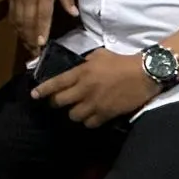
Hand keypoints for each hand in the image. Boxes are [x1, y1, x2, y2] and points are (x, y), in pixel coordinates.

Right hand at [8, 0, 77, 51]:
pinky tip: (18, 32)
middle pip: (29, 21)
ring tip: (27, 46)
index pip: (43, 15)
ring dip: (22, 34)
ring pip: (19, 19)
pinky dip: (14, 24)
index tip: (41, 43)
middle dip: (31, 38)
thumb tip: (74, 14)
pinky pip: (11, 13)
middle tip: (34, 53)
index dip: (42, 30)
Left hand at [31, 50, 157, 126]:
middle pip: (60, 102)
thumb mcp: (100, 55)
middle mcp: (85, 89)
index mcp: (82, 72)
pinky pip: (90, 123)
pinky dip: (88, 121)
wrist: (144, 74)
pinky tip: (91, 116)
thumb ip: (85, 62)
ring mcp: (95, 104)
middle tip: (58, 102)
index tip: (34, 95)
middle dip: (56, 103)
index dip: (43, 90)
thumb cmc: (122, 62)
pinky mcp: (106, 114)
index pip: (56, 83)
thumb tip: (78, 68)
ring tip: (77, 109)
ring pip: (73, 116)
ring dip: (73, 113)